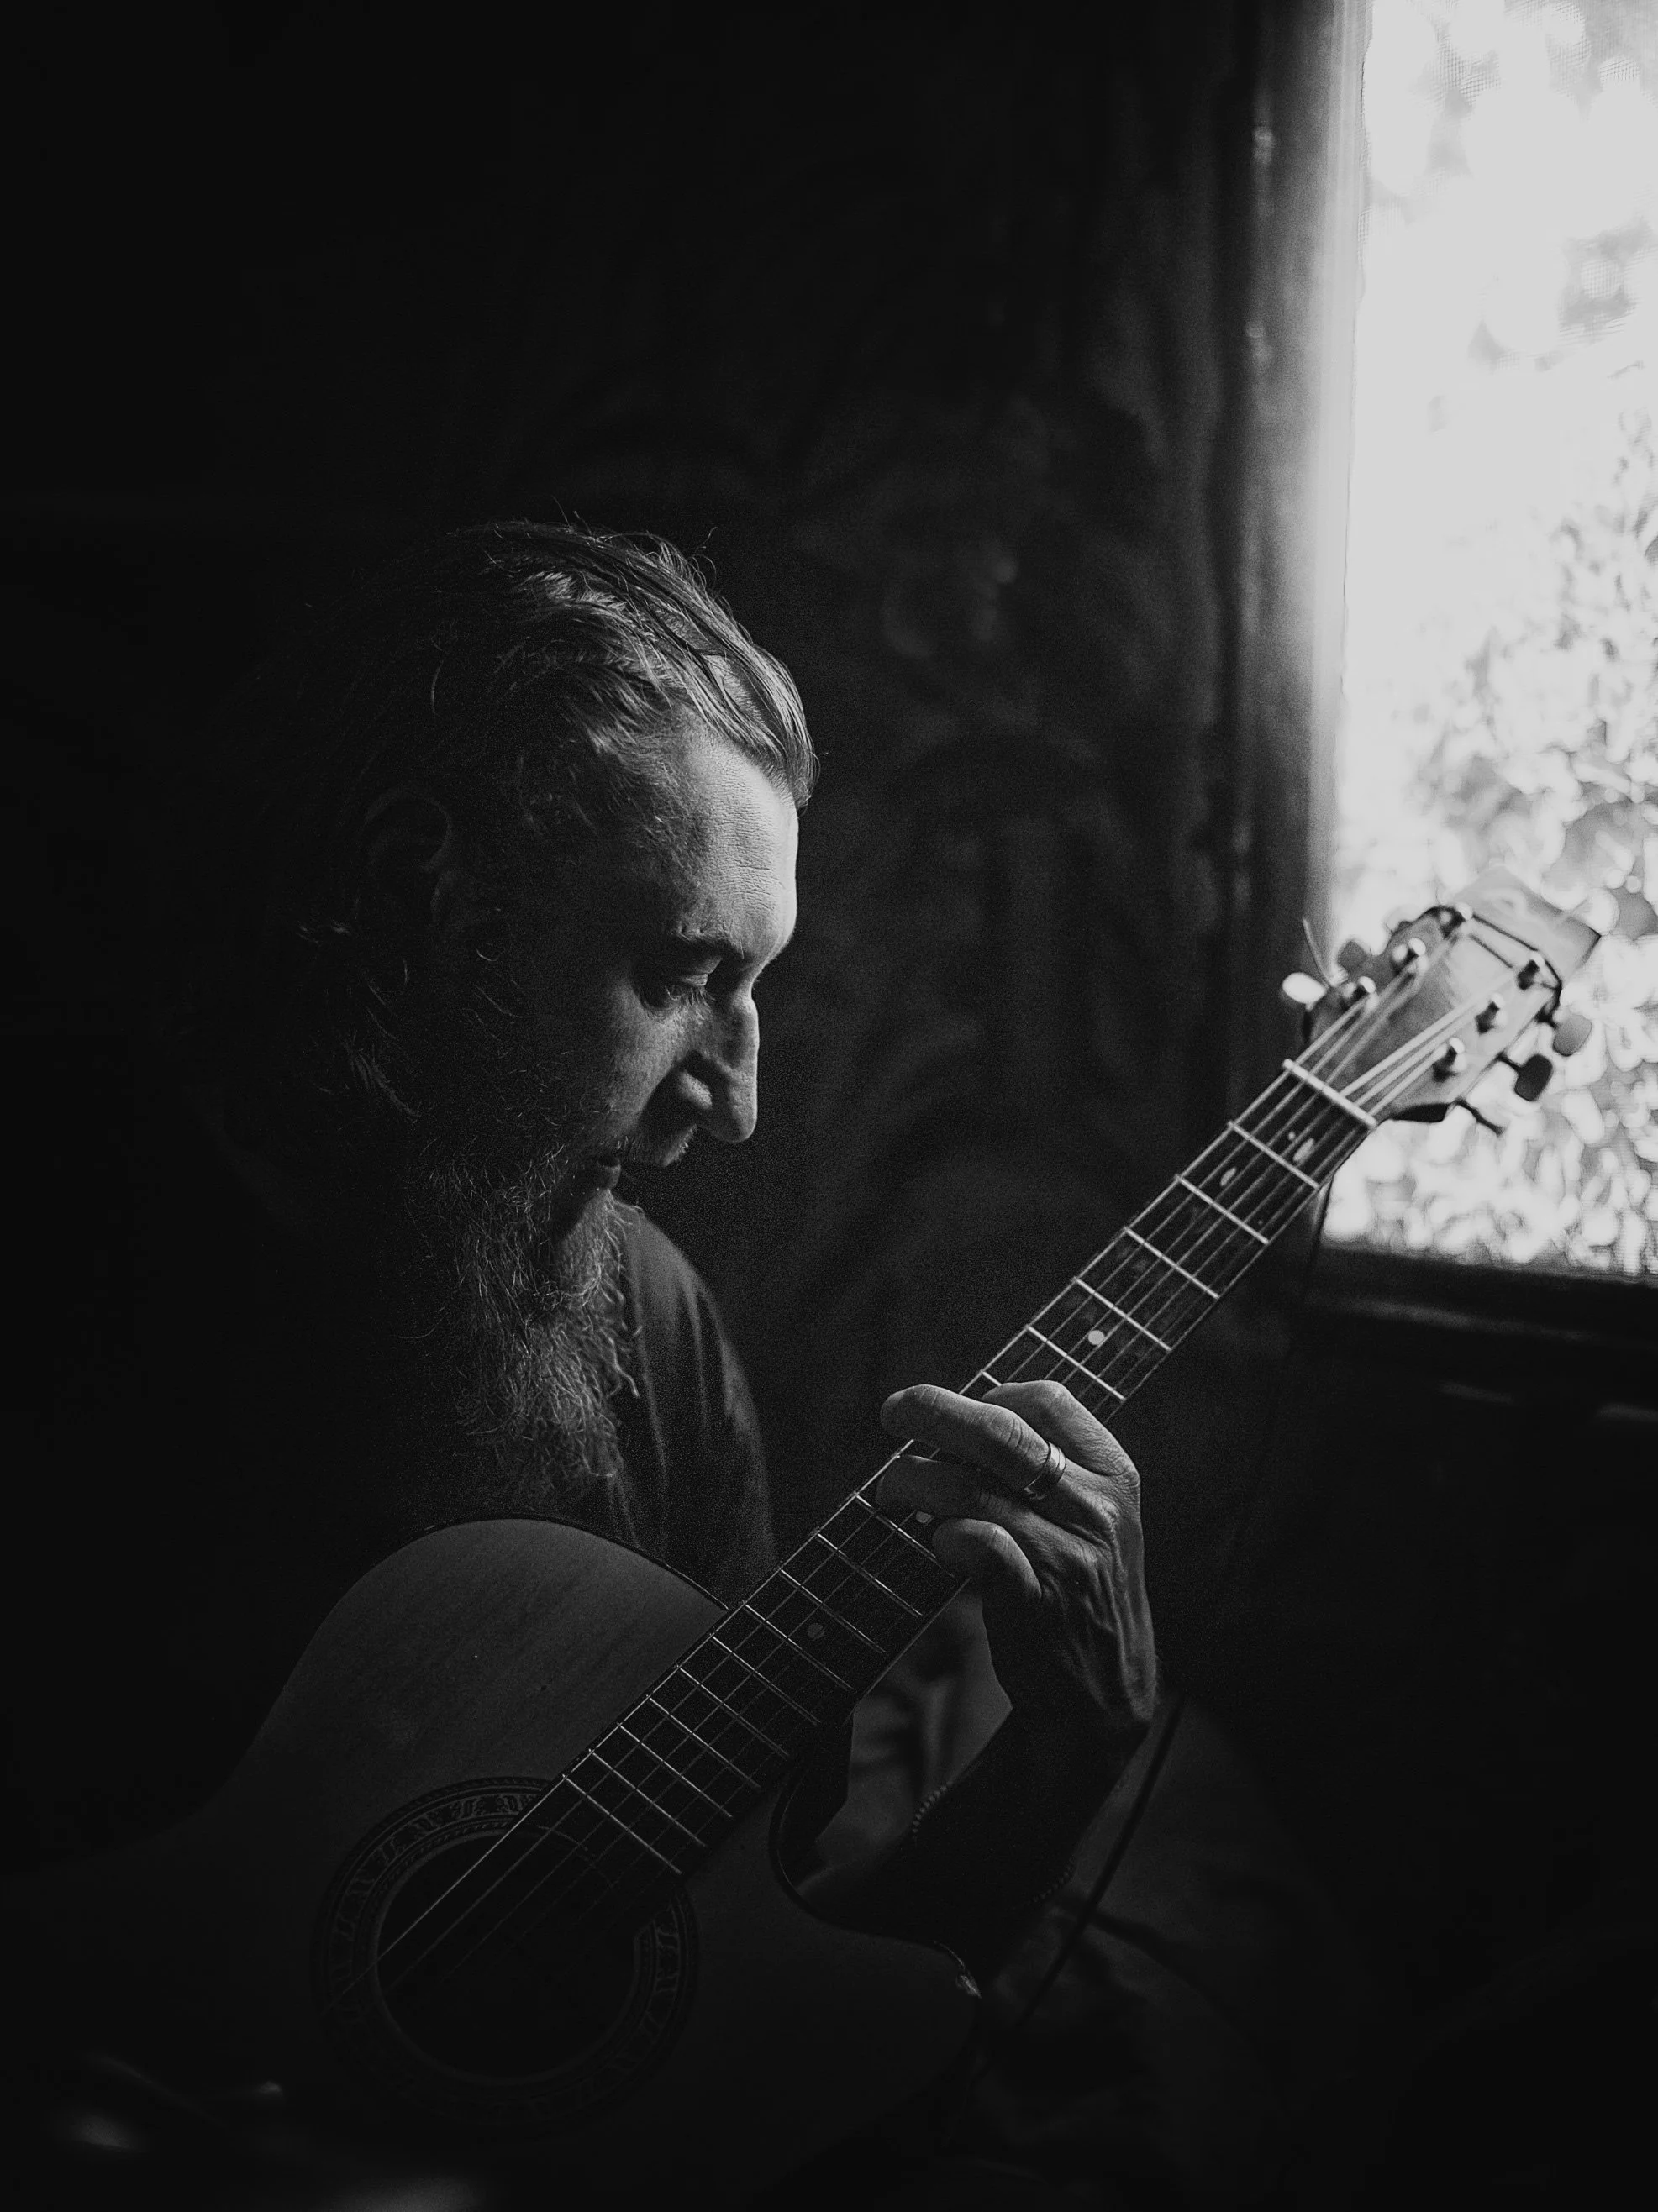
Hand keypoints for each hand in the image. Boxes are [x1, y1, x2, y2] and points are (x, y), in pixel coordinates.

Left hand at [876, 1380, 1157, 1766]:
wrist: (1105, 1695)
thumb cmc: (1082, 1593)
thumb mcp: (1090, 1521)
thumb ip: (1048, 1472)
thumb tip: (959, 1419)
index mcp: (1114, 1475)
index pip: (1050, 1401)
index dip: (993, 1393)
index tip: (956, 1408)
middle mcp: (1097, 1508)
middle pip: (1002, 1434)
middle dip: (935, 1413)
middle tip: (893, 1411)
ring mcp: (1069, 1555)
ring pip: (973, 1490)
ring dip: (915, 1481)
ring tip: (891, 1490)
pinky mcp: (1038, 1600)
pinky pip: (977, 1544)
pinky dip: (943, 1535)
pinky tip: (934, 1542)